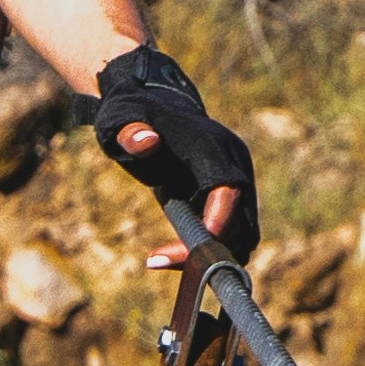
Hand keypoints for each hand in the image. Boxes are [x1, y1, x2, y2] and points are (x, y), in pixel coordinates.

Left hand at [90, 44, 256, 252]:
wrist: (153, 105)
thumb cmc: (134, 115)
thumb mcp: (120, 122)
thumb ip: (130, 132)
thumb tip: (147, 142)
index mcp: (213, 147)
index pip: (229, 192)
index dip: (215, 226)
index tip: (182, 252)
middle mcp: (235, 164)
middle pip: (243, 223)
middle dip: (208, 250)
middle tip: (157, 260)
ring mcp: (239, 180)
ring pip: (244, 235)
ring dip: (211, 254)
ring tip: (162, 258)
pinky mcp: (232, 196)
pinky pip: (233, 234)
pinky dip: (211, 249)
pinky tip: (172, 251)